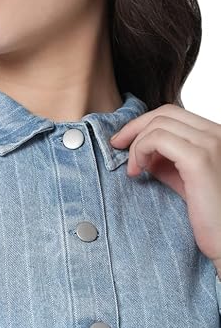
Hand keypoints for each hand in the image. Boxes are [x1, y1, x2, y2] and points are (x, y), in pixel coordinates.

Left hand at [109, 104, 220, 276]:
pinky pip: (157, 138)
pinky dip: (139, 151)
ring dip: (136, 144)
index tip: (124, 142)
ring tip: (133, 169)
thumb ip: (166, 161)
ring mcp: (210, 143)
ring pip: (159, 123)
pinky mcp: (199, 159)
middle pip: (164, 112)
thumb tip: (140, 151)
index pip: (173, 113)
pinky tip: (137, 172)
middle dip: (134, 128)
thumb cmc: (208, 215)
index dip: (144, 124)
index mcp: (215, 135)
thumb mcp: (183, 179)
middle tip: (116, 146)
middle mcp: (216, 133)